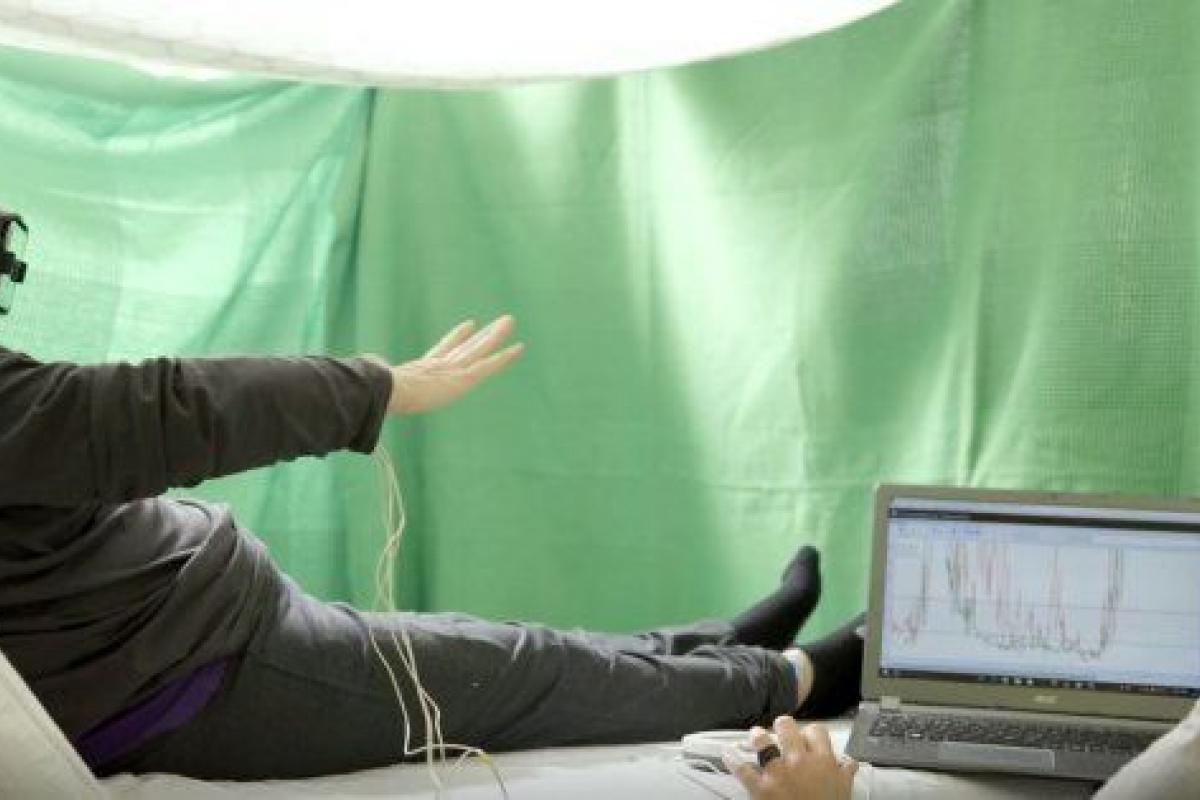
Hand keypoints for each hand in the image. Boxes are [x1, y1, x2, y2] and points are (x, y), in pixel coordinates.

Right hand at [366, 315, 523, 414]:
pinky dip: (503, 358)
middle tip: (498, 322)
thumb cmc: (375, 396)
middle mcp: (439, 367)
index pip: (442, 352)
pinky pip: (486, 366)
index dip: (456, 338)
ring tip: (509, 321)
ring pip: (478, 350)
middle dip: (481, 335)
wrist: (383, 392)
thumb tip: (353, 381)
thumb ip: (372, 382)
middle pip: (465, 347)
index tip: (469, 326)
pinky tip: (518, 348)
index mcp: (419, 372)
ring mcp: (450, 370)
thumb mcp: (375, 392)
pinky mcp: (461, 378)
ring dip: (494, 336)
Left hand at [726, 718, 857, 799]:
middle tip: (780, 731)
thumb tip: (849, 763)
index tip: (806, 738)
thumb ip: (844, 774)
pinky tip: (728, 754)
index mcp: (823, 761)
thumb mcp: (844, 792)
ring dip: (757, 737)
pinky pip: (741, 768)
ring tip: (755, 736)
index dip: (810, 733)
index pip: (816, 731)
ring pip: (762, 741)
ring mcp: (778, 772)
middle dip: (782, 727)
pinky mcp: (760, 788)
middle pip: (786, 727)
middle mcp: (799, 761)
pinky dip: (732, 759)